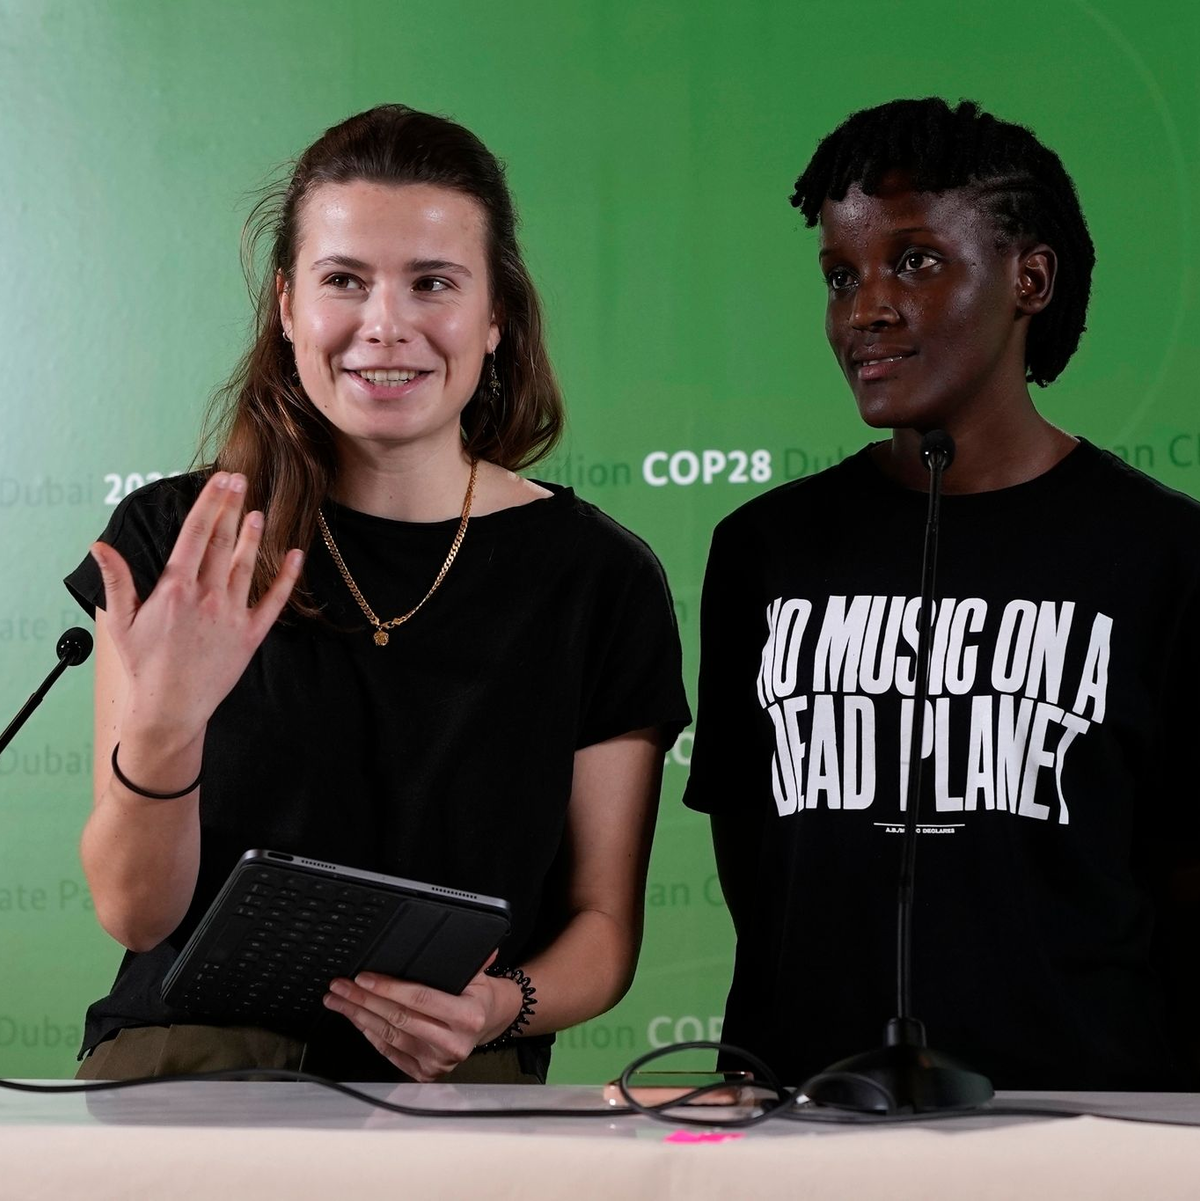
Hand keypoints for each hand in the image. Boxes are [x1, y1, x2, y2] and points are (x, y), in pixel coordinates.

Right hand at [91, 471, 303, 746]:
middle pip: (221, 542)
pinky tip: (295, 555)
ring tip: (257, 511)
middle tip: (240, 479)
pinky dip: (286, 578)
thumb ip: (117, 580)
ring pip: (245, 566)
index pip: (195, 535)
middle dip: (230, 507)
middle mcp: (206, 597)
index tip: (221, 480)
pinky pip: (273, 601)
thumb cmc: (143, 665)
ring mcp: (231, 615)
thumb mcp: (120, 622)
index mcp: (175, 589)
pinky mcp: (250, 635)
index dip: (210, 503)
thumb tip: (99, 545)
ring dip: (252, 536)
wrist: (170, 709)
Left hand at [323, 959, 520, 1080]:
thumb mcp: (478, 975)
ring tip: (339, 1000)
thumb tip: (471, 939)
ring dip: (359, 1016)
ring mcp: (436, 1062)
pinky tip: (357, 1018)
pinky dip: (370, 1034)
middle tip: (340, 987)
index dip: (388, 988)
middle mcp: (452, 1043)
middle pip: (398, 1018)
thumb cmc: (477, 996)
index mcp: (467, 1016)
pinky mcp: (424, 1073)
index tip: (363, 978)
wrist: (486, 1024)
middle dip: (363, 1000)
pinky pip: (390, 1051)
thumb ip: (472, 959)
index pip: (420, 999)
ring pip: (388, 1035)